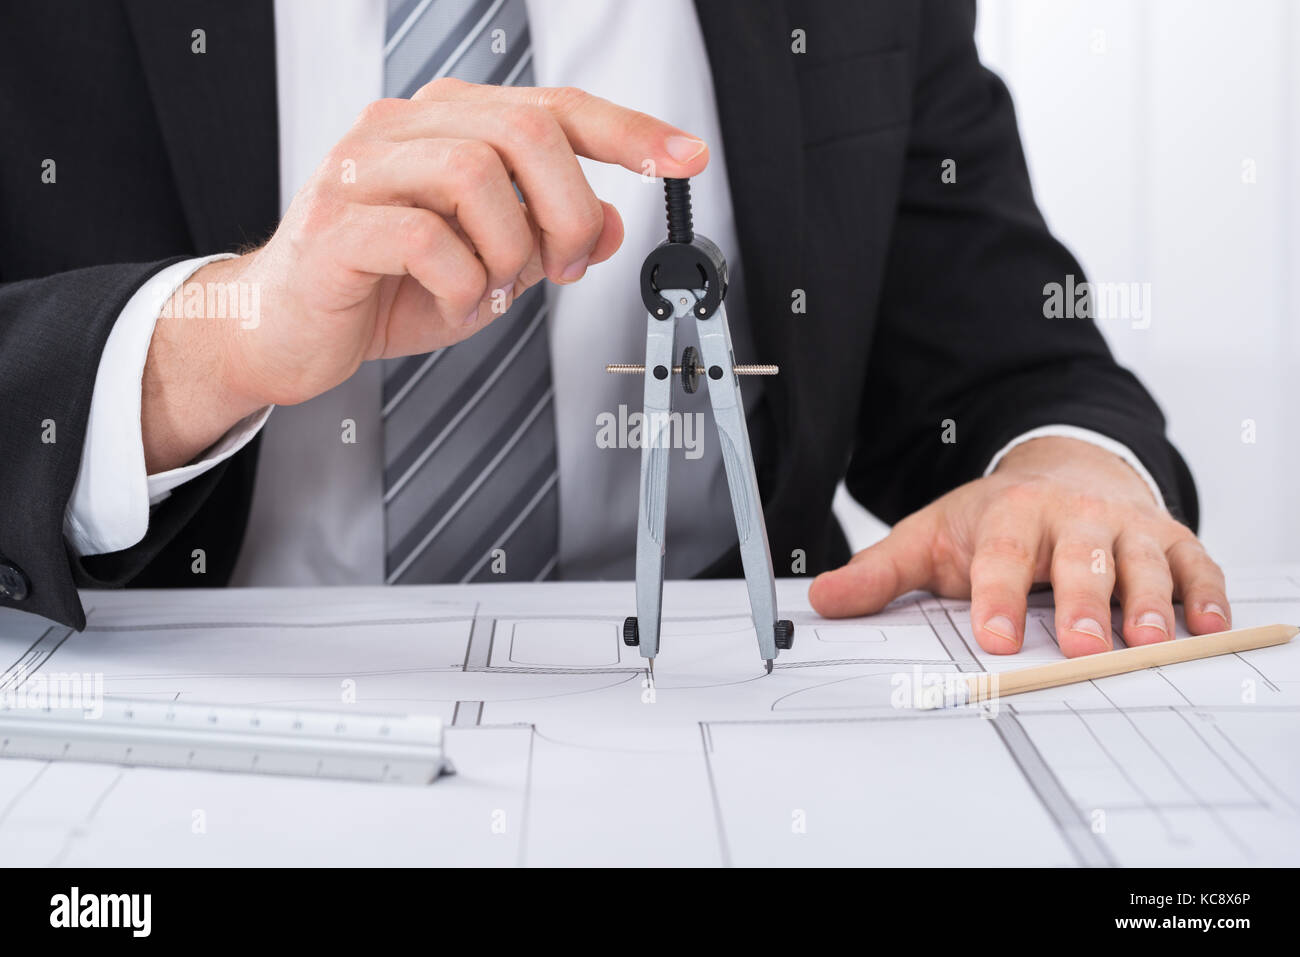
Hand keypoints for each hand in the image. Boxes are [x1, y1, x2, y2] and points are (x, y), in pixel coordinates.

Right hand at [141, 79, 709, 471]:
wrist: (283, 329)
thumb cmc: (379, 289)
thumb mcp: (488, 268)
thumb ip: (547, 240)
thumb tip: (614, 225)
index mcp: (446, 125)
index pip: (553, 106)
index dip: (628, 131)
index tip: (685, 157)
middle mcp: (403, 129)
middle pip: (524, 129)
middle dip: (569, 211)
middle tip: (563, 268)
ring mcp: (363, 169)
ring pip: (475, 172)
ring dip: (509, 249)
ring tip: (494, 290)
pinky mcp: (336, 223)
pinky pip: (426, 237)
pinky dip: (462, 284)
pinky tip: (456, 304)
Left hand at [808, 437, 1230, 656]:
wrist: (1064, 471)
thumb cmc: (996, 520)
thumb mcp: (932, 537)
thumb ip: (880, 573)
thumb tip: (821, 600)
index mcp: (1010, 517)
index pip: (1001, 556)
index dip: (997, 595)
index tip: (992, 636)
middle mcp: (1072, 518)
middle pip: (1080, 558)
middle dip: (1082, 599)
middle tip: (1082, 643)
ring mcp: (1124, 527)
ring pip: (1142, 561)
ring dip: (1147, 601)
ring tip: (1147, 640)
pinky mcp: (1168, 540)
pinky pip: (1193, 566)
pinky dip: (1204, 594)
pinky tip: (1207, 626)